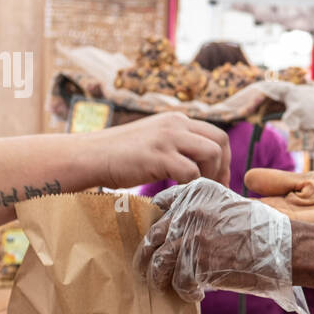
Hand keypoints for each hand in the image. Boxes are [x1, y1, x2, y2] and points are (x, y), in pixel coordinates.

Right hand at [85, 112, 230, 188]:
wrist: (89, 155)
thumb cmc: (119, 154)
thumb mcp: (153, 140)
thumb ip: (175, 145)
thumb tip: (199, 165)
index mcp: (176, 120)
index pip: (216, 134)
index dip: (224, 158)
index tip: (220, 178)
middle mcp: (175, 124)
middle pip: (220, 141)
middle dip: (224, 167)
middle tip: (218, 188)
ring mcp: (167, 138)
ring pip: (211, 153)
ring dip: (212, 176)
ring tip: (202, 192)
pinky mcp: (158, 156)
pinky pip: (191, 171)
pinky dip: (193, 185)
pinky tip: (183, 193)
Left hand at [132, 177, 308, 313]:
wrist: (284, 248)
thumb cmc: (264, 231)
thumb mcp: (231, 206)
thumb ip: (204, 212)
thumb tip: (182, 232)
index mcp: (198, 193)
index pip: (161, 203)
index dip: (157, 221)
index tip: (156, 236)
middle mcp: (190, 211)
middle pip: (154, 235)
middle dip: (147, 254)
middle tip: (145, 267)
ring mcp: (191, 238)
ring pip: (159, 261)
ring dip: (158, 277)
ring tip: (163, 286)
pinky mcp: (197, 264)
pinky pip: (178, 282)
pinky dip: (184, 292)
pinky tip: (195, 295)